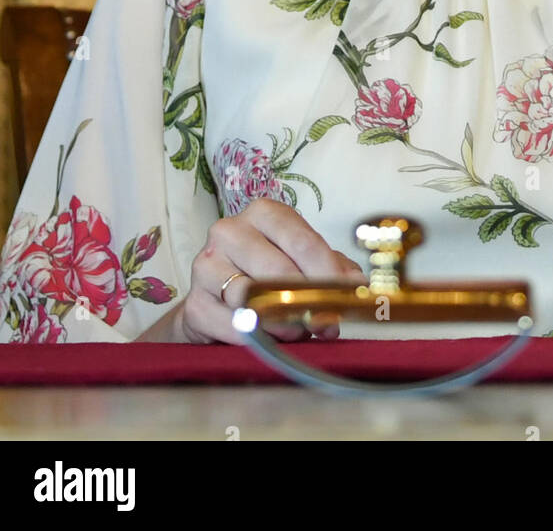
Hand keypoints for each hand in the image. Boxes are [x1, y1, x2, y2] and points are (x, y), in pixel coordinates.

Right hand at [178, 200, 365, 345]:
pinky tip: (267, 339)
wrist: (219, 302)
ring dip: (280, 320)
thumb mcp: (304, 264)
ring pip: (249, 294)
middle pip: (276, 267)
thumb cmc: (268, 275)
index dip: (327, 273)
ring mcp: (206, 263)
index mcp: (264, 213)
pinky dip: (252, 336)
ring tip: (297, 331)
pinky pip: (227, 322)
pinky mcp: (193, 301)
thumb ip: (333, 269)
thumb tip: (358, 286)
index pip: (302, 241)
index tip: (345, 298)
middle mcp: (230, 230)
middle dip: (305, 301)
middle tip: (325, 324)